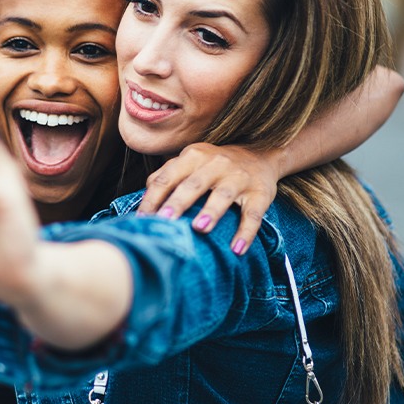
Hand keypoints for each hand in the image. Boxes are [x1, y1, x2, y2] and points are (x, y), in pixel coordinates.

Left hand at [137, 143, 280, 254]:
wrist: (261, 154)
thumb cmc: (214, 165)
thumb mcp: (191, 161)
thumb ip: (167, 175)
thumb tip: (143, 199)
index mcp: (194, 156)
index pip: (168, 176)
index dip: (153, 198)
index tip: (142, 220)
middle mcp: (216, 164)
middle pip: (194, 184)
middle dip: (178, 202)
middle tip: (165, 220)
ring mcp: (239, 178)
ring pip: (224, 195)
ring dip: (212, 211)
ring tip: (200, 228)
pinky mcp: (260, 193)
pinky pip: (253, 214)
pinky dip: (246, 232)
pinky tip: (237, 249)